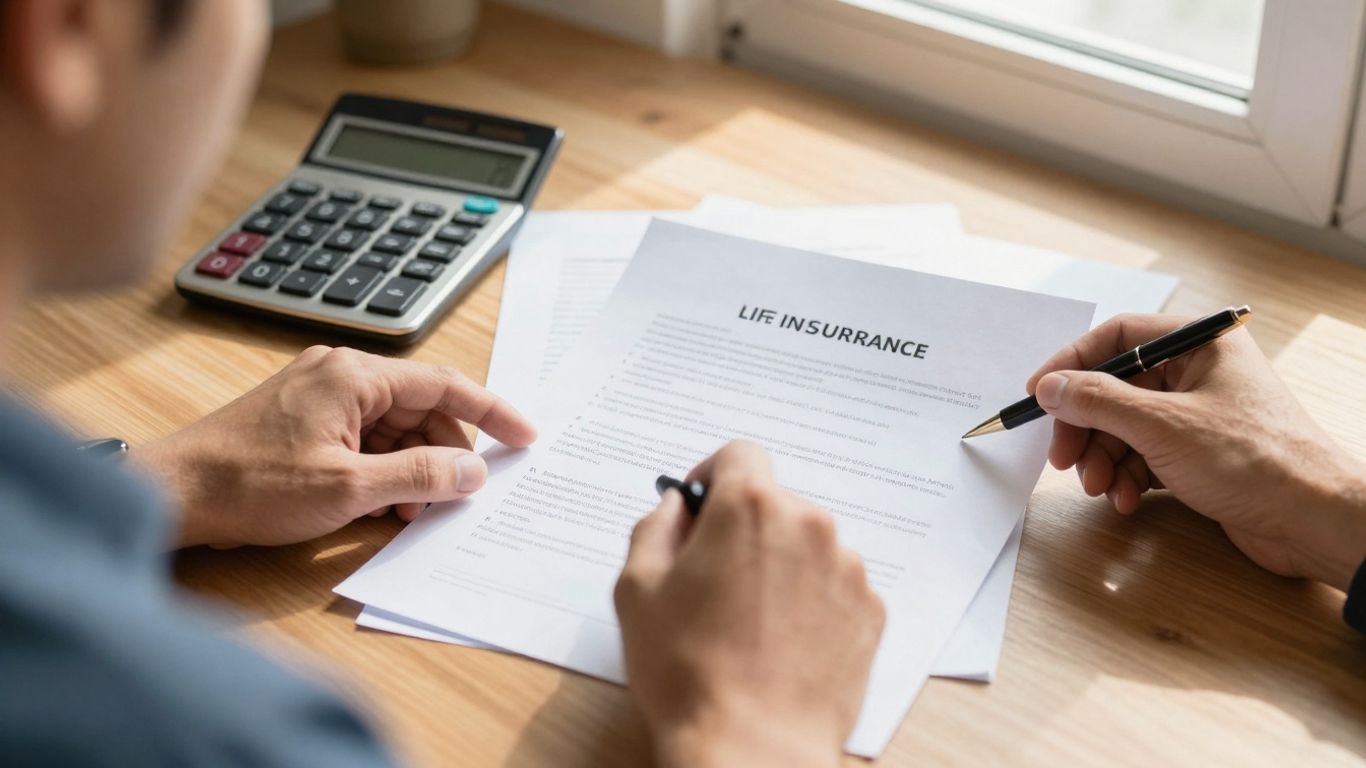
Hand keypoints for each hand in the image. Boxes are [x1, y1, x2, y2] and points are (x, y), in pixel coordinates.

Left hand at [135, 346, 535, 547]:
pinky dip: (383, 471)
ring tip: (413, 511)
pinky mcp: (304, 422)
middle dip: (446, 454)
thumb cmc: (250, 484)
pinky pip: (365, 440)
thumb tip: (473, 471)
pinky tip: (383, 507)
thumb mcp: (349, 488)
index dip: (492, 413)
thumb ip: (420, 475)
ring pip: (394, 428)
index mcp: (355, 375)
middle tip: (459, 497)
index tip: (525, 438)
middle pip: (422, 409)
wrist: (173, 493)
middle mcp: (340, 375)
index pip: (445, 385)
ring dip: (413, 468)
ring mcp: (320, 397)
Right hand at [614, 441, 884, 767]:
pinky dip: (810, 604)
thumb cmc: (688, 673)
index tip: (699, 511)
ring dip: (780, 567)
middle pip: (773, 503)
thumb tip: (675, 509)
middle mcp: (809, 524)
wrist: (753, 747)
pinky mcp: (870, 612)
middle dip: (742, 531)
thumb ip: (654, 528)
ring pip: (805, 546)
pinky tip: (781, 645)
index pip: (739, 455)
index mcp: (749, 508)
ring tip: (748, 624)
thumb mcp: (637, 589)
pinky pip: (834, 587)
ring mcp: (847, 569)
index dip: (712, 477)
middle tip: (713, 582)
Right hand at [1028, 313, 1365, 589]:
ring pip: (1126, 427)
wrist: (1315, 520)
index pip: (1118, 337)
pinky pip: (1145, 456)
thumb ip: (1099, 401)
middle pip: (1116, 388)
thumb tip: (1050, 387)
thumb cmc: (1257, 461)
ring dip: (1104, 459)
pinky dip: (1128, 478)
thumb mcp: (1163, 425)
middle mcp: (1200, 373)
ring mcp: (1200, 416)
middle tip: (1062, 457)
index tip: (1039, 395)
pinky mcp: (1201, 455)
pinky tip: (1126, 500)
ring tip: (1099, 487)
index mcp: (1201, 344)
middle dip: (1086, 426)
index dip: (1072, 364)